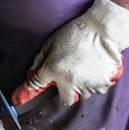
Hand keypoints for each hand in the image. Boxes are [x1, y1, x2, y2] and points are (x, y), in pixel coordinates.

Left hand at [11, 0, 128, 105]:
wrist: (103, 30)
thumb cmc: (76, 33)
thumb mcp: (51, 43)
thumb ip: (39, 60)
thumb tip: (31, 72)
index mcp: (54, 70)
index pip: (36, 84)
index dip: (31, 87)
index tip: (25, 93)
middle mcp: (69, 81)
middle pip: (65, 99)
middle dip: (66, 91)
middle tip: (69, 79)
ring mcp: (87, 84)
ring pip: (82, 95)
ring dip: (82, 86)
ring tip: (85, 69)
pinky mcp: (102, 84)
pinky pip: (97, 90)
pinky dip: (96, 83)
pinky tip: (95, 70)